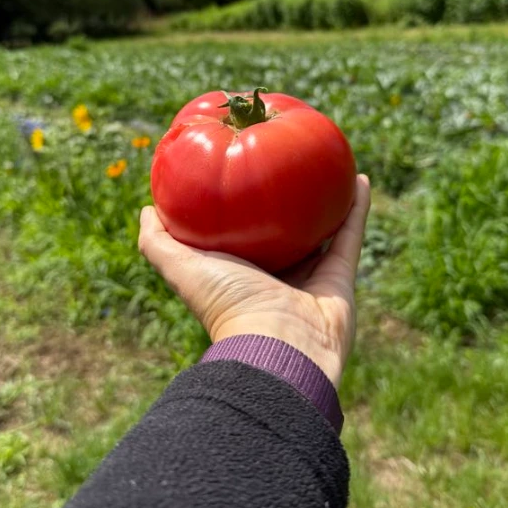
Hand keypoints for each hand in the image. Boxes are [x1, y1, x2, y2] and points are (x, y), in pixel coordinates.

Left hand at [138, 175, 370, 387]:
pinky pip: (350, 233)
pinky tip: (359, 176)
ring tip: (328, 162)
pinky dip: (357, 207)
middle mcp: (274, 275)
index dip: (239, 203)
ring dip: (326, 198)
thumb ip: (158, 242)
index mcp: (239, 273)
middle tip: (287, 159)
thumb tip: (148, 209)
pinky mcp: (341, 277)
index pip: (239, 232)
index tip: (239, 168)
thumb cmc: (226, 304)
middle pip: (282, 229)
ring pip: (321, 229)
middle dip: (285, 199)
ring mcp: (309, 276)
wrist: (278, 348)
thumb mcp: (182, 267)